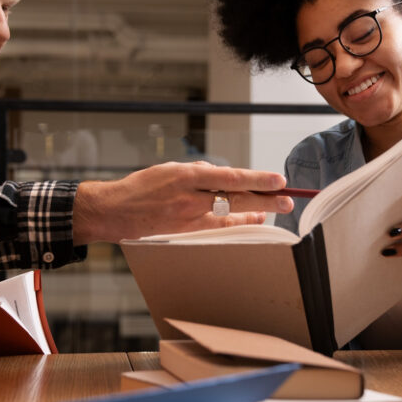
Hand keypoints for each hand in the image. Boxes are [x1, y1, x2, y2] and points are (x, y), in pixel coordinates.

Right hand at [71, 161, 293, 244]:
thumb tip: (220, 175)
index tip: (277, 180)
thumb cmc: (140, 188)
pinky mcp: (185, 231)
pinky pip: (217, 228)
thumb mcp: (168, 170)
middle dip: (265, 197)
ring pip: (229, 214)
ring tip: (273, 210)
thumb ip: (196, 172)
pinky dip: (236, 223)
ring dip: (254, 211)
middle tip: (287, 198)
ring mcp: (189, 217)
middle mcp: (190, 198)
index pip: (230, 177)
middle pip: (236, 197)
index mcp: (186, 176)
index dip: (256, 179)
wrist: (114, 211)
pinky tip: (251, 219)